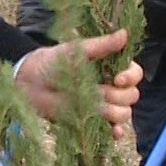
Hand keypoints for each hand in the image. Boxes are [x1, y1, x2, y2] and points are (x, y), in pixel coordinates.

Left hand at [14, 29, 143, 140]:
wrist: (30, 82)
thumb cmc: (53, 61)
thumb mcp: (77, 50)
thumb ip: (102, 45)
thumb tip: (125, 34)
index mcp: (111, 67)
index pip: (135, 74)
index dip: (131, 78)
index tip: (117, 79)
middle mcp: (111, 87)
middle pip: (132, 95)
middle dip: (120, 95)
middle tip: (100, 92)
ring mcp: (103, 105)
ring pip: (124, 113)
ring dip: (115, 112)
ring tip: (97, 106)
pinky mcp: (93, 121)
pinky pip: (112, 129)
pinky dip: (116, 131)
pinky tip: (113, 131)